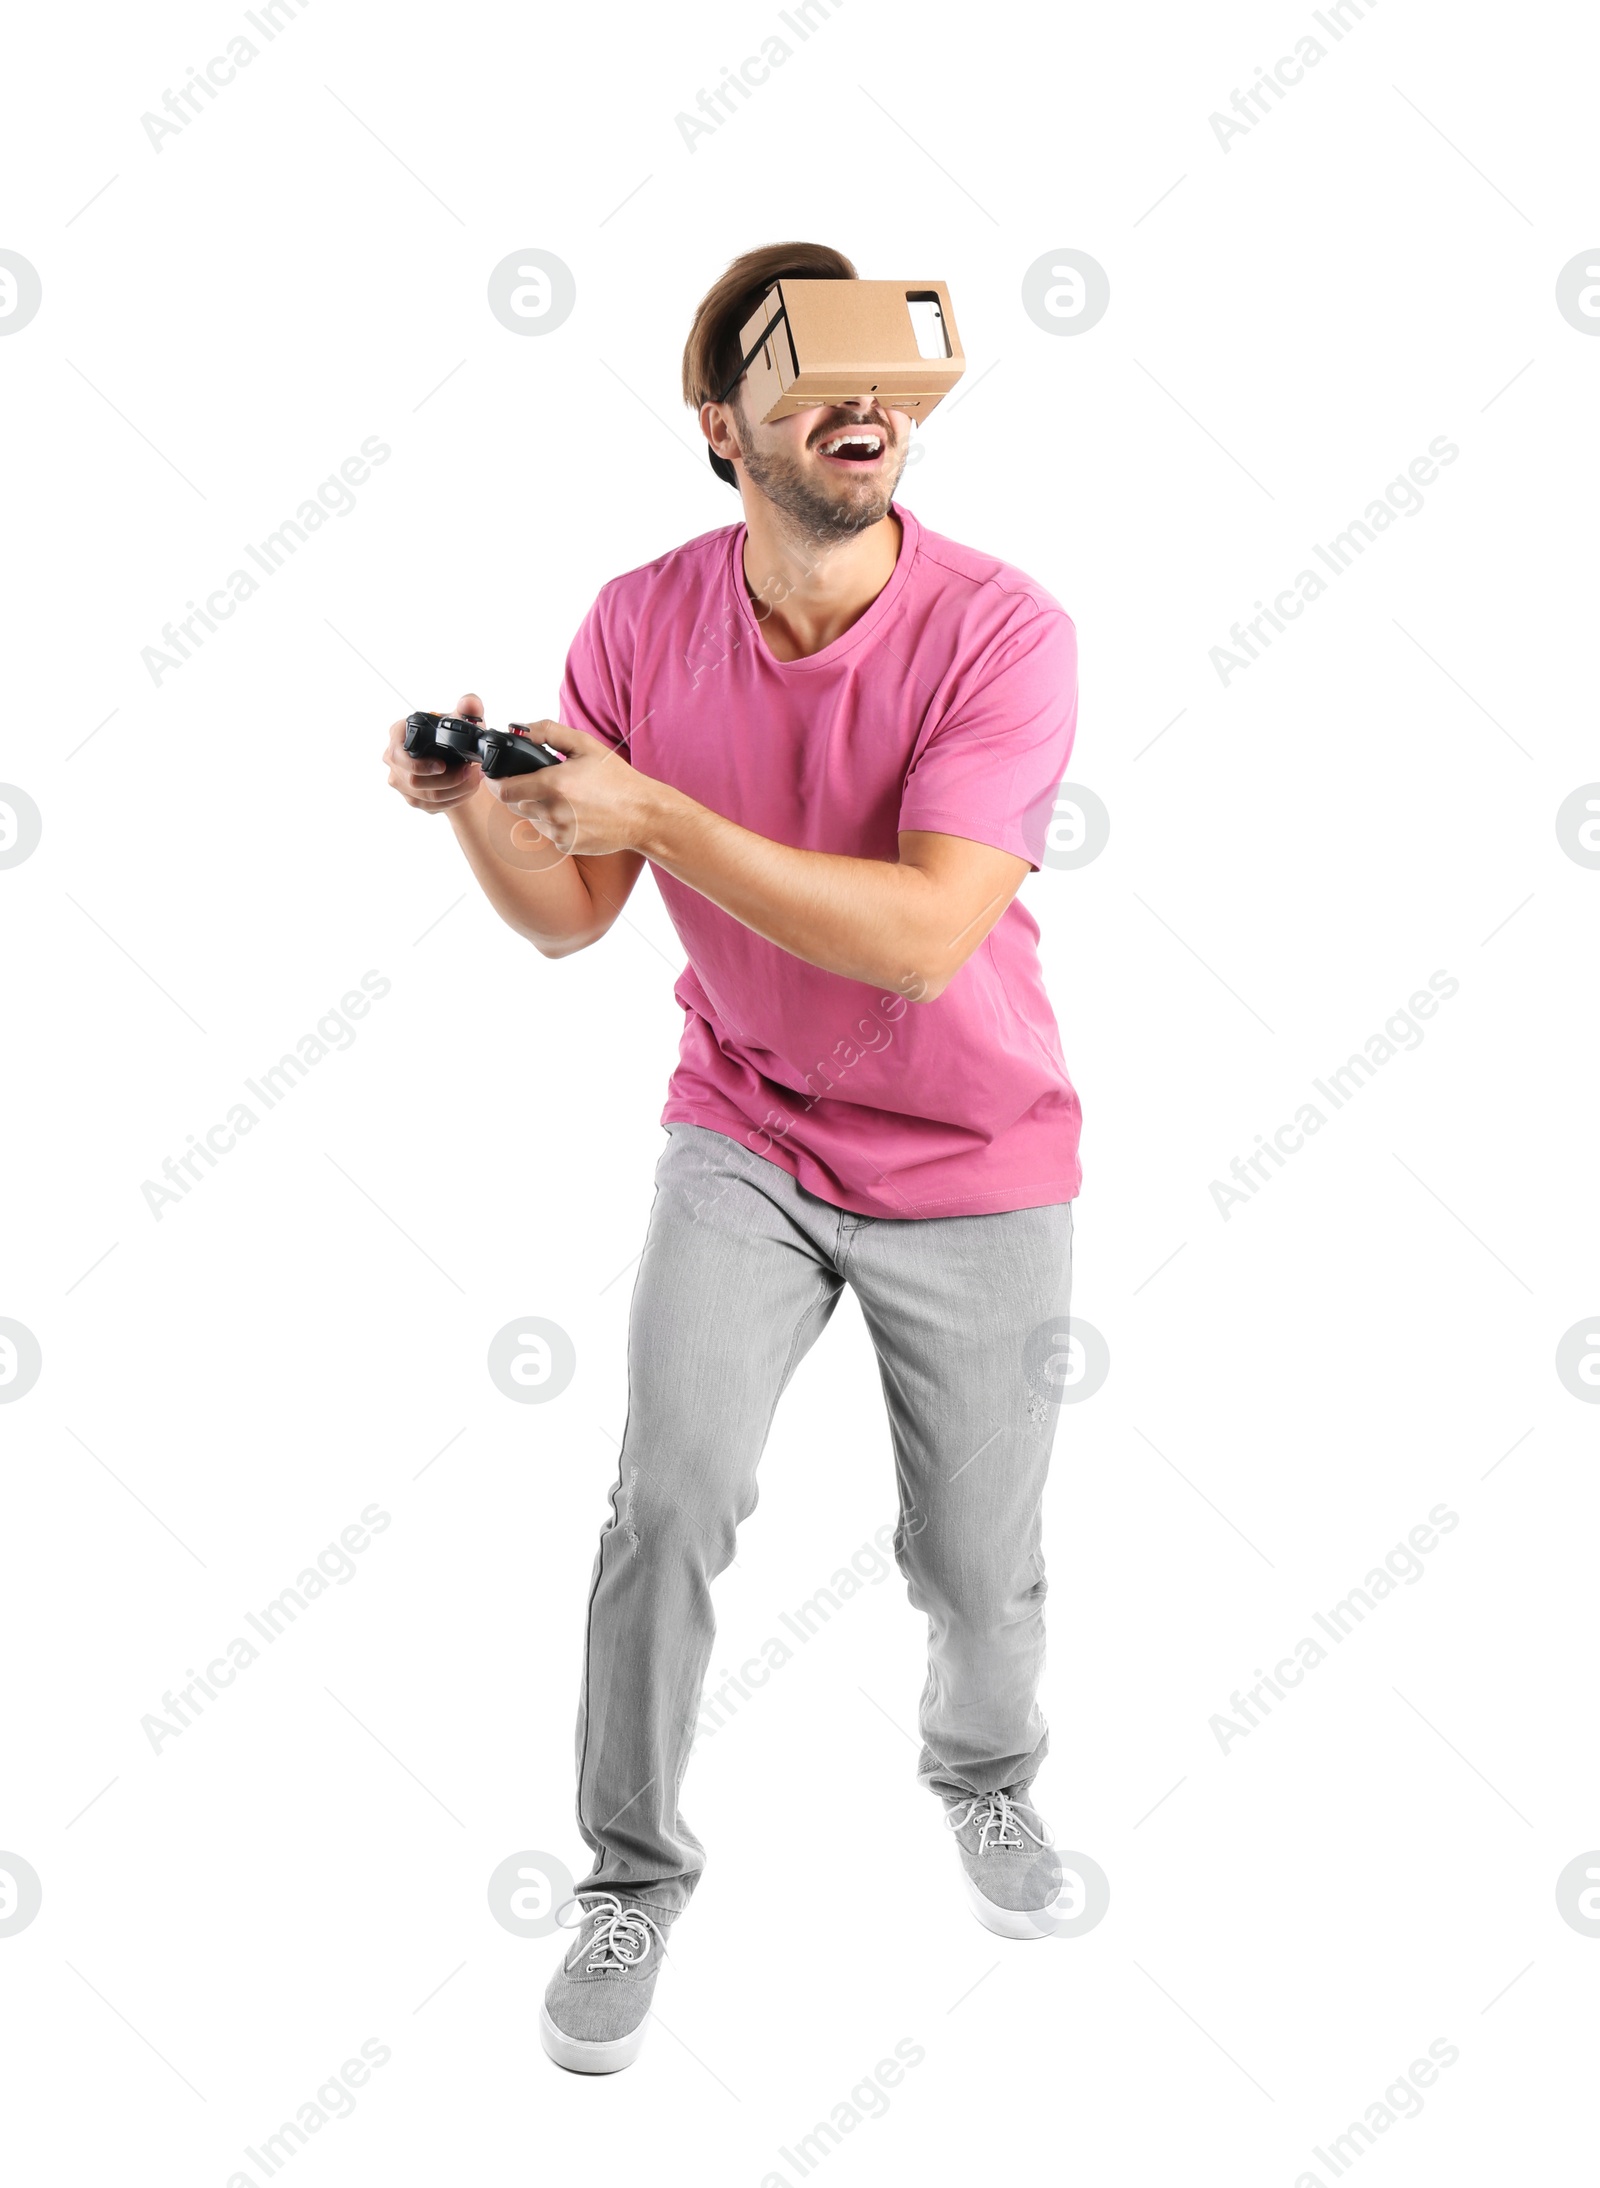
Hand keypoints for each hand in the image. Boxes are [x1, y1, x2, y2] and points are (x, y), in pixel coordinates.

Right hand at [382, 690, 485, 812]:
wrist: (454, 758)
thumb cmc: (453, 735)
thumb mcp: (464, 719)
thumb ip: (469, 707)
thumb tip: (468, 703)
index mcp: (398, 734)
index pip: (398, 754)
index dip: (420, 764)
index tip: (443, 765)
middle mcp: (394, 759)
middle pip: (414, 780)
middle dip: (448, 779)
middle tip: (471, 771)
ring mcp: (400, 781)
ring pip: (426, 796)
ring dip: (456, 790)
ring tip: (475, 779)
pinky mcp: (412, 798)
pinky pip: (432, 806)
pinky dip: (455, 799)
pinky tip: (469, 789)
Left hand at [480, 719, 657, 858]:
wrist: (642, 815)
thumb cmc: (617, 779)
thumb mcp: (586, 745)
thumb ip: (548, 732)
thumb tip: (519, 728)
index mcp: (552, 784)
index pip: (503, 790)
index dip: (496, 782)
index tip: (497, 777)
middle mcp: (552, 811)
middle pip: (515, 804)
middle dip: (522, 792)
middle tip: (543, 783)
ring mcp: (558, 832)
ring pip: (531, 819)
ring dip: (539, 808)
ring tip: (567, 798)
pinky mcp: (566, 846)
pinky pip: (548, 833)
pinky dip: (555, 824)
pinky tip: (576, 815)